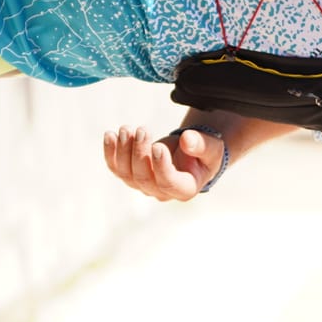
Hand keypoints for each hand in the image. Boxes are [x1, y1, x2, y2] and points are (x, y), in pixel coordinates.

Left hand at [103, 125, 219, 202]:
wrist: (192, 154)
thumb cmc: (204, 153)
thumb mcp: (211, 148)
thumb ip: (201, 145)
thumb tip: (186, 139)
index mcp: (184, 189)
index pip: (168, 183)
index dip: (161, 167)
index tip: (158, 145)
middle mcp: (162, 192)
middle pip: (144, 178)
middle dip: (140, 153)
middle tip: (143, 130)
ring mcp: (144, 185)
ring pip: (127, 174)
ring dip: (123, 151)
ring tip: (126, 129)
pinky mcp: (132, 175)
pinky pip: (117, 168)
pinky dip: (111, 152)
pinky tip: (110, 135)